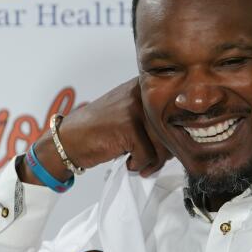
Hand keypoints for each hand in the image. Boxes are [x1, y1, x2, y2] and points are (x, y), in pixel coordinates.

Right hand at [23, 78, 170, 183]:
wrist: (69, 139)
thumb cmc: (101, 131)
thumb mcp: (131, 117)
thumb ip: (155, 121)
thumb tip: (182, 140)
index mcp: (145, 86)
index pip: (174, 112)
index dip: (171, 135)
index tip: (161, 147)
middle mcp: (142, 92)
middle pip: (171, 128)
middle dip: (164, 152)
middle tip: (151, 162)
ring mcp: (135, 108)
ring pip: (163, 143)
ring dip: (154, 161)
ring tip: (139, 163)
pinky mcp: (129, 126)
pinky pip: (148, 155)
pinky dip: (139, 165)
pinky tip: (126, 162)